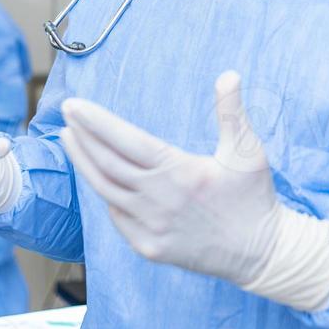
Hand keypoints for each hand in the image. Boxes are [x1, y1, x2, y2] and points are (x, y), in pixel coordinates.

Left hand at [60, 71, 282, 285]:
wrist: (261, 254)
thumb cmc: (254, 198)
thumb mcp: (248, 151)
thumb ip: (232, 112)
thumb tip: (228, 75)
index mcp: (180, 172)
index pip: (126, 141)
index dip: (97, 122)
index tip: (75, 105)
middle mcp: (159, 200)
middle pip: (106, 164)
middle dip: (82, 136)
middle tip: (66, 112)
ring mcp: (151, 227)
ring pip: (105, 190)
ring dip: (84, 163)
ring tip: (69, 139)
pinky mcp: (149, 248)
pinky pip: (117, 217)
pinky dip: (104, 194)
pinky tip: (98, 177)